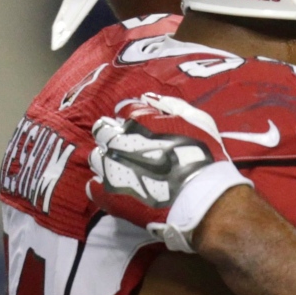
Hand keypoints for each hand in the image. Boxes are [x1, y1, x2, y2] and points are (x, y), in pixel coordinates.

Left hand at [87, 93, 252, 251]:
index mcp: (137, 120)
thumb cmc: (202, 155)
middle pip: (103, 132)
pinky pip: (94, 186)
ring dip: (109, 159)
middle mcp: (116, 142)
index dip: (134, 119)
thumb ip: (170, 105)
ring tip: (127, 169)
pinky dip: (105, 185)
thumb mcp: (197, 119)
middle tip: (132, 147)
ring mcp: (109, 169)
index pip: (124, 111)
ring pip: (96, 158)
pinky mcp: (106, 195)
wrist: (199, 197)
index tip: (142, 129)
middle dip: (115, 136)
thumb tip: (147, 97)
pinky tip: (122, 187)